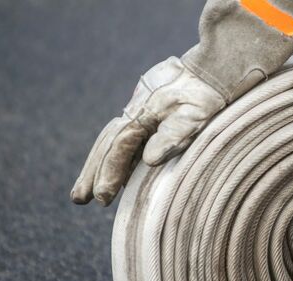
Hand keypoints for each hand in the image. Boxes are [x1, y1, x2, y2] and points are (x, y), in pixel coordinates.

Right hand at [71, 57, 224, 205]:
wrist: (214, 68)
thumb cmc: (207, 95)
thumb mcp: (195, 116)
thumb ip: (172, 136)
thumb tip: (149, 160)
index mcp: (143, 114)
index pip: (119, 148)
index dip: (109, 173)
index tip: (102, 198)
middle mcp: (135, 111)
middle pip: (107, 145)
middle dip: (92, 172)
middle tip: (79, 199)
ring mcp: (139, 109)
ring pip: (112, 140)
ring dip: (98, 165)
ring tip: (85, 191)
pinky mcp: (147, 110)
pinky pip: (125, 137)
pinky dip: (116, 155)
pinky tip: (117, 172)